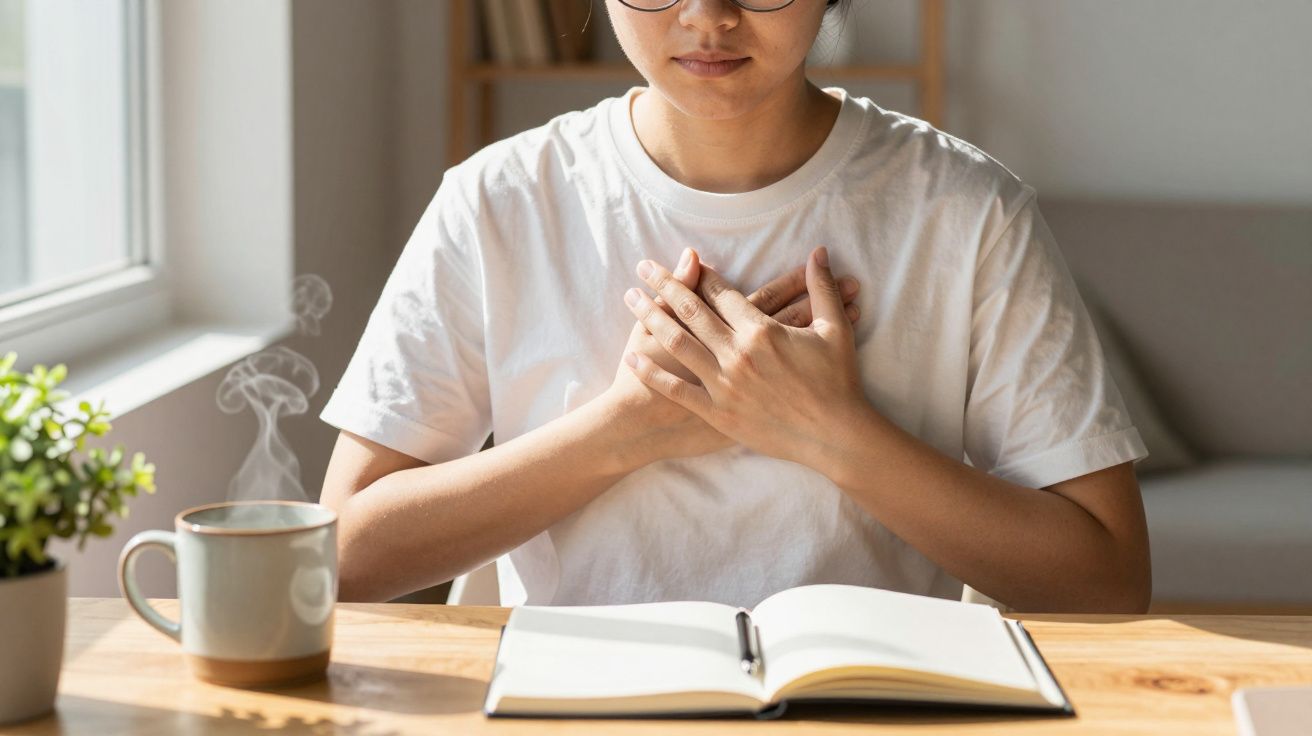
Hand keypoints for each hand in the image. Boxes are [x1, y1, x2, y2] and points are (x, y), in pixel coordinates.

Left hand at [621, 246, 870, 469]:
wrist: (835, 436)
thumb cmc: (838, 381)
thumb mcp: (834, 329)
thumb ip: (821, 288)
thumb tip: (819, 252)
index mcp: (761, 330)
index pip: (722, 293)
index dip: (701, 274)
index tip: (684, 260)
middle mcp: (736, 353)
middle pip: (691, 310)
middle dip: (664, 284)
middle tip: (643, 266)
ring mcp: (723, 384)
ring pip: (677, 343)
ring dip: (650, 318)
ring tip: (630, 299)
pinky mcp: (718, 413)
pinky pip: (677, 390)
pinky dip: (652, 373)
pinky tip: (631, 356)